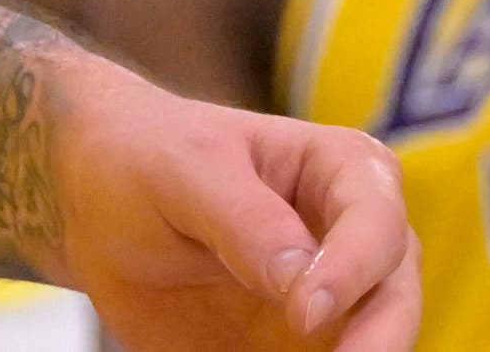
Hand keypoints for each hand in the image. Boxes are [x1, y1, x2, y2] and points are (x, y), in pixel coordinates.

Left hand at [47, 57, 416, 351]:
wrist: (94, 202)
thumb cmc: (146, 157)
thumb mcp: (184, 170)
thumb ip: (244, 218)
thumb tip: (302, 278)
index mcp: (341, 170)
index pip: (377, 223)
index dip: (351, 269)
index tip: (304, 311)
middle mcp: (350, 239)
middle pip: (395, 295)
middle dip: (379, 340)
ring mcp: (328, 301)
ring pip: (370, 343)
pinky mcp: (292, 349)